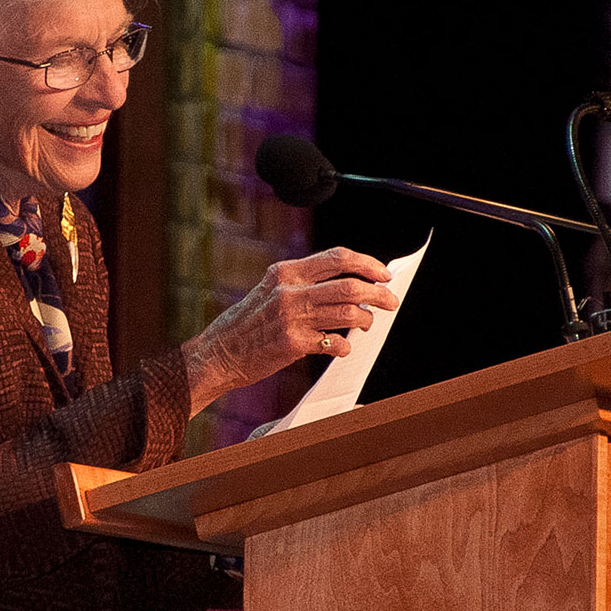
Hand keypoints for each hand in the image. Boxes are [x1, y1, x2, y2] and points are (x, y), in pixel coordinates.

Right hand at [182, 247, 399, 416]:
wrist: (219, 354)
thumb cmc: (248, 323)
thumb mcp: (270, 290)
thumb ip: (303, 283)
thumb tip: (348, 283)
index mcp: (285, 272)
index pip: (337, 257)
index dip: (367, 264)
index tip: (384, 274)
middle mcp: (289, 291)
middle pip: (349, 285)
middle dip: (378, 293)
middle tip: (391, 302)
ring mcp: (291, 317)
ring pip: (348, 313)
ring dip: (366, 320)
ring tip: (367, 324)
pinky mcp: (293, 344)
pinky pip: (334, 343)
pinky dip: (344, 346)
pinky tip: (341, 348)